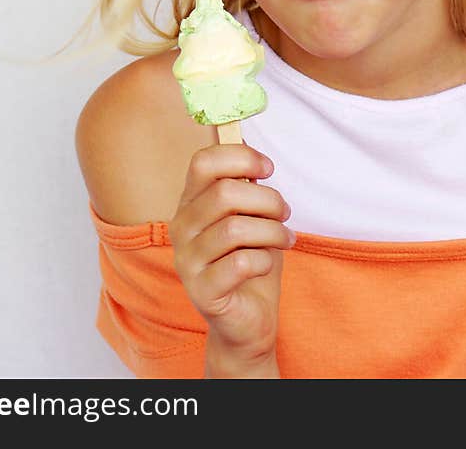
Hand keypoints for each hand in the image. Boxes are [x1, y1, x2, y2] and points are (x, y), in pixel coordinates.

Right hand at [170, 144, 293, 366]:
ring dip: (272, 231)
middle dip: (267, 199)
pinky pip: (241, 263)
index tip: (268, 168)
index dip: (241, 157)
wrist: (248, 319)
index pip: (202, 163)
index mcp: (190, 203)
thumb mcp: (251, 215)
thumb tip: (249, 146)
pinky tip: (267, 265)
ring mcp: (187, 261)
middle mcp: (181, 228)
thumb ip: (245, 185)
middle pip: (224, 193)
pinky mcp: (202, 291)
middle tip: (284, 213)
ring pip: (235, 228)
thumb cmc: (251, 260)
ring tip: (284, 239)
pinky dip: (265, 260)